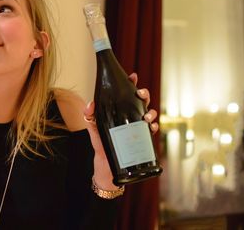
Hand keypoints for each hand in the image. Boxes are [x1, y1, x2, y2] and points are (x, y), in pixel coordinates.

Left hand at [83, 72, 158, 189]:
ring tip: (145, 116)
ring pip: (149, 113)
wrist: (106, 166)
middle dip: (144, 94)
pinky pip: (151, 130)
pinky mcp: (142, 138)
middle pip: (142, 101)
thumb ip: (90, 116)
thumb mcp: (93, 129)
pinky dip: (153, 126)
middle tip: (141, 95)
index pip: (127, 94)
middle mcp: (130, 116)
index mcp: (119, 111)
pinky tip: (150, 127)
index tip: (133, 76)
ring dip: (151, 111)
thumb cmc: (100, 145)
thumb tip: (90, 104)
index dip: (131, 83)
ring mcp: (137, 127)